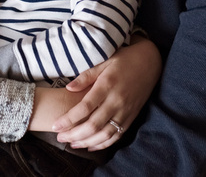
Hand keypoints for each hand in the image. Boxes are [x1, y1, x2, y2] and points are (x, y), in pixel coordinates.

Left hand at [53, 36, 160, 150]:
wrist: (150, 62)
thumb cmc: (124, 59)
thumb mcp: (104, 61)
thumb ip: (86, 76)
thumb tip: (68, 88)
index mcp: (107, 85)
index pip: (85, 107)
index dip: (69, 119)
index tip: (55, 125)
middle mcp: (117, 101)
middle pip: (93, 125)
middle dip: (74, 134)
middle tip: (60, 137)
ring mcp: (126, 111)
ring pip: (105, 134)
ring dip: (87, 142)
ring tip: (72, 144)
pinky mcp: (132, 117)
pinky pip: (117, 135)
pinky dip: (103, 144)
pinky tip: (91, 146)